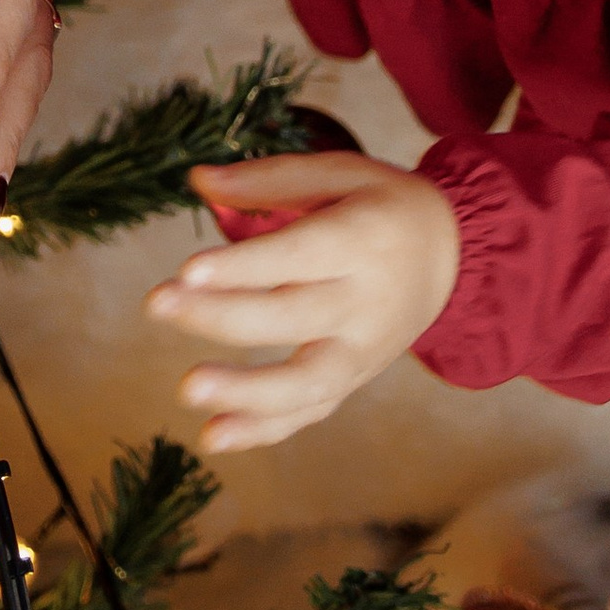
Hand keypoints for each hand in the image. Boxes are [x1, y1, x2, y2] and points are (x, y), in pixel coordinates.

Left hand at [148, 153, 461, 452]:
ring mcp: (364, 351)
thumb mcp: (339, 173)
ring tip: (189, 388)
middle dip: (222, 316)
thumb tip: (197, 181)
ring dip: (246, 392)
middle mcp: (367, 301)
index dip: (244, 267)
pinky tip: (213, 435)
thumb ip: (268, 180)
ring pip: (307, 382)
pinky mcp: (355, 380)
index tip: (188, 272)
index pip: (299, 256)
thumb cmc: (380, 207)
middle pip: (292, 317)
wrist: (451, 257)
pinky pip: (311, 411)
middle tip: (158, 305)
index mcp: (364, 239)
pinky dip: (264, 429)